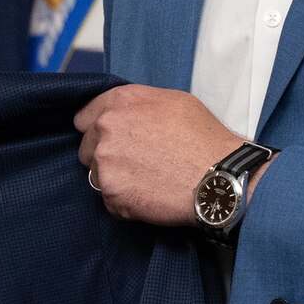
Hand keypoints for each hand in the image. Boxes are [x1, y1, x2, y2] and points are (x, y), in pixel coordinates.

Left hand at [73, 84, 246, 225]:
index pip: (83, 118)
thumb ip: (137, 105)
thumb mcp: (173, 101)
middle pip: (86, 148)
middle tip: (137, 163)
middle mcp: (106, 128)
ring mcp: (105, 162)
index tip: (110, 140)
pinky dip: (125, 202)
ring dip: (115, 180)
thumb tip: (124, 114)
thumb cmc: (203, 138)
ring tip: (148, 180)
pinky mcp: (112, 193)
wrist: (220, 177)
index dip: (97, 130)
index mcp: (119, 102)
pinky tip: (150, 196)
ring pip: (97, 176)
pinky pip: (110, 201)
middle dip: (105, 156)